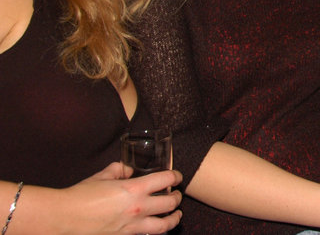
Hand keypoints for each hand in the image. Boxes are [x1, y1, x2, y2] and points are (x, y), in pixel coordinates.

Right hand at [55, 162, 182, 233]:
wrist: (64, 217)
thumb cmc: (81, 194)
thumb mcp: (103, 175)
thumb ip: (120, 170)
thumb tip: (129, 170)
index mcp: (134, 189)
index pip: (166, 180)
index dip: (175, 176)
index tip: (176, 176)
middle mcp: (138, 208)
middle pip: (171, 203)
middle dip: (177, 198)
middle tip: (176, 195)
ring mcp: (132, 226)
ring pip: (164, 225)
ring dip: (174, 219)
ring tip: (176, 215)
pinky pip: (146, 234)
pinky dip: (154, 230)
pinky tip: (154, 226)